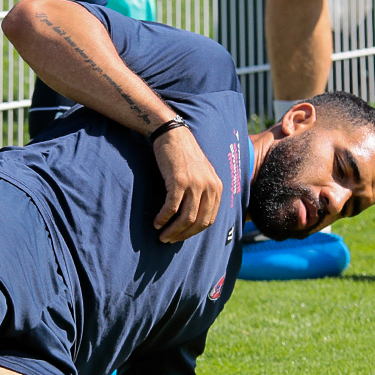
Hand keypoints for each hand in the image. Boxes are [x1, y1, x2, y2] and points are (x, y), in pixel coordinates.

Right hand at [151, 124, 222, 241]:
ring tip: (162, 235)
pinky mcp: (179, 181)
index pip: (209, 219)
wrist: (173, 135)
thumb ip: (203, 192)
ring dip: (172, 230)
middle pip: (198, 222)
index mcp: (217, 187)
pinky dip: (163, 218)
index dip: (194, 232)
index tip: (182, 236)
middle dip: (183, 235)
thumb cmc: (184, 155)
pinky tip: (156, 222)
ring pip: (186, 218)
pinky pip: (171, 207)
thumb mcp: (202, 174)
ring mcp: (195, 184)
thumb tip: (194, 218)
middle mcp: (209, 187)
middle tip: (169, 240)